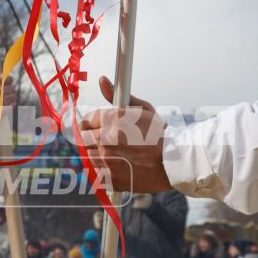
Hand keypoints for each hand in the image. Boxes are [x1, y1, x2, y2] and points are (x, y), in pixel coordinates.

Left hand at [78, 76, 171, 193]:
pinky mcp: (110, 178)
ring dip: (98, 154)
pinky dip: (104, 170)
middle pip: (84, 138)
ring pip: (89, 156)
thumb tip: (102, 80)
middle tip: (107, 141)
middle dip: (93, 138)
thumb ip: (116, 95)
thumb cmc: (159, 134)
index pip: (86, 120)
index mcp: (112, 119)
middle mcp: (106, 139)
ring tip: (116, 154)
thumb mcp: (141, 109)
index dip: (92, 124)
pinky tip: (118, 166)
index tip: (98, 127)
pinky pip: (97, 172)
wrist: (174, 161)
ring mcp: (107, 160)